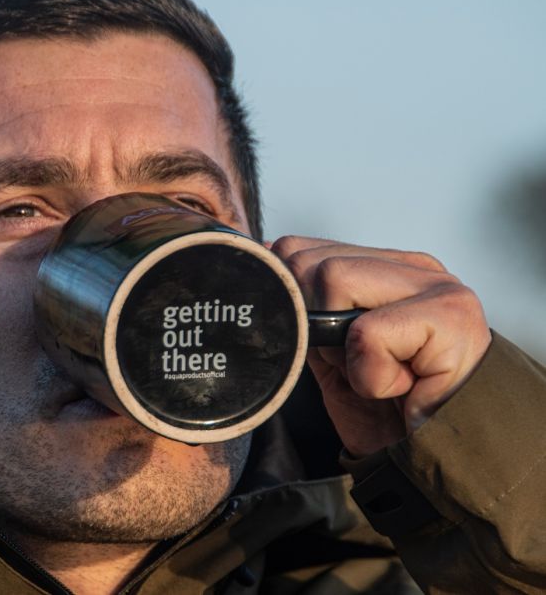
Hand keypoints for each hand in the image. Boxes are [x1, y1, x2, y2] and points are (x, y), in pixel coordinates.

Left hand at [272, 236, 491, 457]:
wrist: (439, 468)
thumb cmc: (387, 412)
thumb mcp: (333, 354)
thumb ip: (309, 312)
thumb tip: (267, 267)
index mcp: (388, 269)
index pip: (305, 250)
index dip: (291, 299)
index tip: (320, 347)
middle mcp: (415, 268)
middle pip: (311, 263)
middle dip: (314, 324)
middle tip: (356, 366)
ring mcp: (437, 285)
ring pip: (334, 280)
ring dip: (343, 349)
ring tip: (381, 375)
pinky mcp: (451, 315)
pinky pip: (367, 334)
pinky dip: (370, 376)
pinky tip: (403, 390)